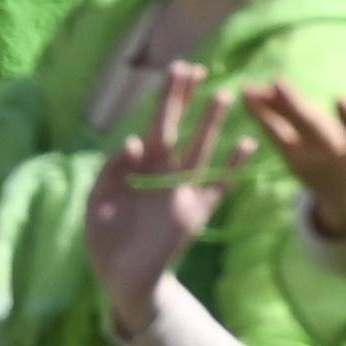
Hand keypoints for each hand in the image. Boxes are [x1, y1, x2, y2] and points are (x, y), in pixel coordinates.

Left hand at [83, 64, 255, 334]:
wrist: (120, 277)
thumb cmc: (105, 238)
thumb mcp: (98, 201)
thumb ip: (112, 171)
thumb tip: (131, 142)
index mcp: (135, 167)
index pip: (151, 124)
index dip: (162, 100)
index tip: (174, 71)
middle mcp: (161, 174)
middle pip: (176, 128)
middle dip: (183, 99)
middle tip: (195, 68)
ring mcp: (180, 192)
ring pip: (199, 150)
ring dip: (210, 124)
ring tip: (224, 95)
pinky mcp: (195, 213)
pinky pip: (217, 186)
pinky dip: (232, 167)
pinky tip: (247, 145)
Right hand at [245, 81, 345, 243]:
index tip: (341, 101)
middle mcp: (340, 144)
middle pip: (318, 124)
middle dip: (298, 105)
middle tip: (278, 84)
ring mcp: (317, 145)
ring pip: (295, 122)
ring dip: (274, 105)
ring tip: (250, 89)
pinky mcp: (298, 151)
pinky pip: (279, 133)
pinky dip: (264, 116)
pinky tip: (248, 100)